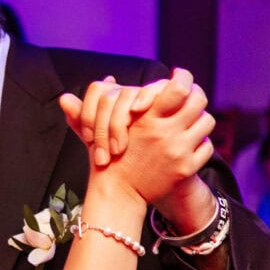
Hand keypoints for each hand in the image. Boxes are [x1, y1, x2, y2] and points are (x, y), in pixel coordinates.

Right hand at [60, 69, 214, 203]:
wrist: (118, 194)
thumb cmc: (106, 160)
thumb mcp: (96, 133)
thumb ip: (84, 113)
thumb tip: (63, 97)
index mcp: (146, 118)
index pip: (178, 87)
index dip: (182, 77)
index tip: (179, 75)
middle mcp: (165, 133)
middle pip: (198, 100)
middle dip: (194, 96)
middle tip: (187, 98)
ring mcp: (178, 151)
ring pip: (206, 122)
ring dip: (198, 121)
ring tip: (189, 123)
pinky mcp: (187, 168)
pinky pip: (206, 147)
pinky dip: (199, 145)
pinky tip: (189, 144)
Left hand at [60, 74, 170, 165]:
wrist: (160, 168)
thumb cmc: (128, 154)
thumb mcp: (102, 141)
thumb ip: (80, 122)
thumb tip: (63, 98)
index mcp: (113, 98)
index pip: (96, 90)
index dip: (87, 113)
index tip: (88, 139)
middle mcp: (130, 92)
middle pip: (109, 97)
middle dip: (103, 128)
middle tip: (103, 156)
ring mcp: (150, 93)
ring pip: (128, 93)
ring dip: (119, 121)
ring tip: (118, 149)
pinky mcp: (169, 97)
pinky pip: (157, 87)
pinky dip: (145, 97)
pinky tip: (138, 112)